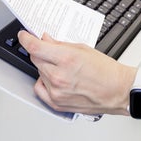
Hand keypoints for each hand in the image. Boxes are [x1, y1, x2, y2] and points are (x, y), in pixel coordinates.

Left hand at [18, 31, 134, 115]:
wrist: (117, 91)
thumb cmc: (106, 70)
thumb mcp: (83, 49)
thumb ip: (60, 45)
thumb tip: (45, 40)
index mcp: (66, 59)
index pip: (35, 47)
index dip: (26, 39)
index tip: (24, 35)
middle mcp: (58, 76)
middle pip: (36, 60)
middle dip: (40, 52)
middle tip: (49, 50)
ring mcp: (56, 92)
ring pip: (39, 73)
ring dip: (45, 67)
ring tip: (62, 67)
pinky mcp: (56, 104)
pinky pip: (40, 89)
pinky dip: (44, 82)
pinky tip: (54, 78)